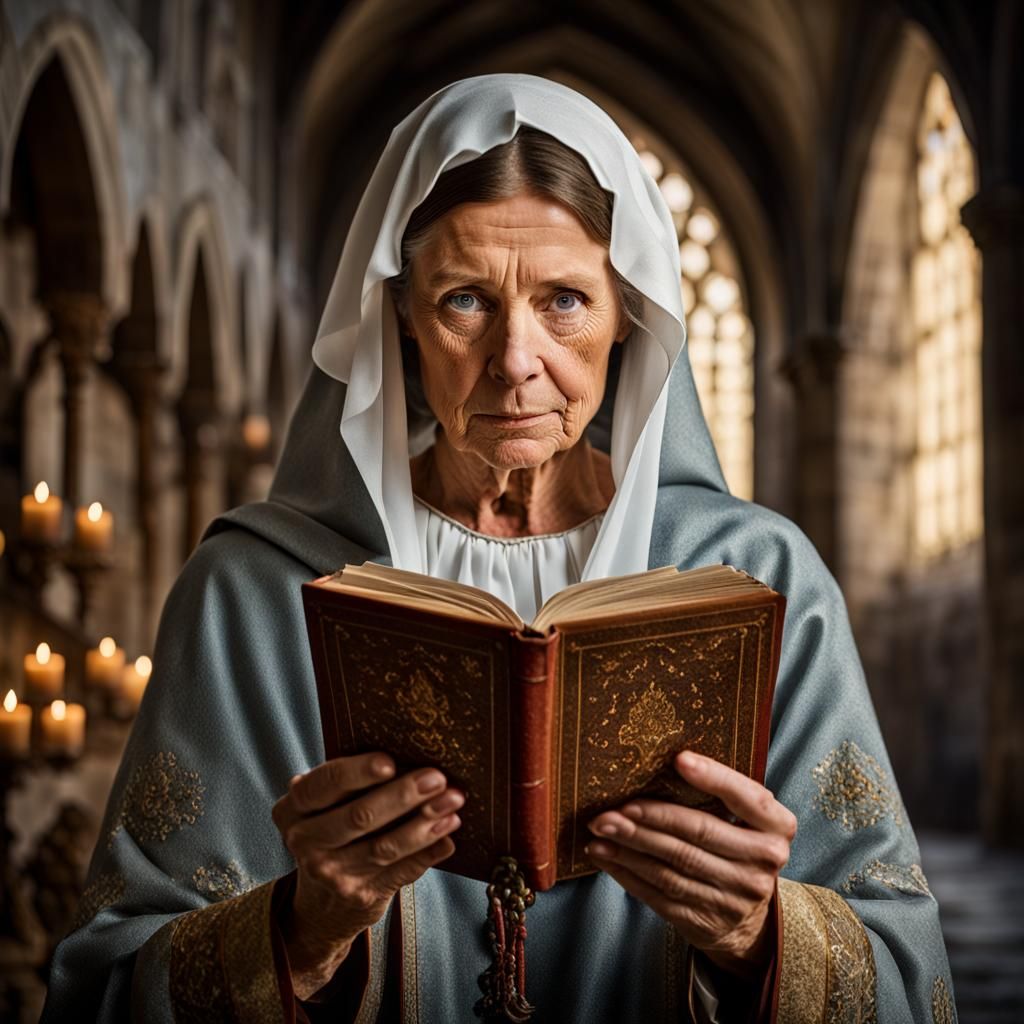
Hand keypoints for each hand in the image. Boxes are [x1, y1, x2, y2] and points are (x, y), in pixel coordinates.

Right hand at [271, 752, 462, 997]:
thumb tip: (403, 756)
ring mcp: (331, 874)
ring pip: (384, 846)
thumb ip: (346, 784)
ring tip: (453, 802)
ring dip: (424, 822)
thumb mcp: (324, 807)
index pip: (325, 784)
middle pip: (359, 816)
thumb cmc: (334, 831)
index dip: (359, 772)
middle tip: (437, 778)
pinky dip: (428, 852)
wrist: (323, 902)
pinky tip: (448, 838)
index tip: (390, 762)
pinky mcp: (360, 897)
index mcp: (293, 809)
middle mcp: (305, 842)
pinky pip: (402, 872)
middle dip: (403, 795)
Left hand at [586, 751, 796, 977]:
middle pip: (698, 833)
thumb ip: (723, 795)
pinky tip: (605, 856)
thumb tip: (668, 761)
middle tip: (613, 808)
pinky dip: (627, 873)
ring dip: (630, 846)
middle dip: (650, 818)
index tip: (679, 759)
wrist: (749, 920)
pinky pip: (660, 894)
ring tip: (600, 829)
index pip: (746, 797)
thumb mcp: (747, 822)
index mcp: (777, 828)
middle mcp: (763, 863)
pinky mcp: (707, 921)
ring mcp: (736, 897)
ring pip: (673, 866)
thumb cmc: (737, 849)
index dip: (713, 777)